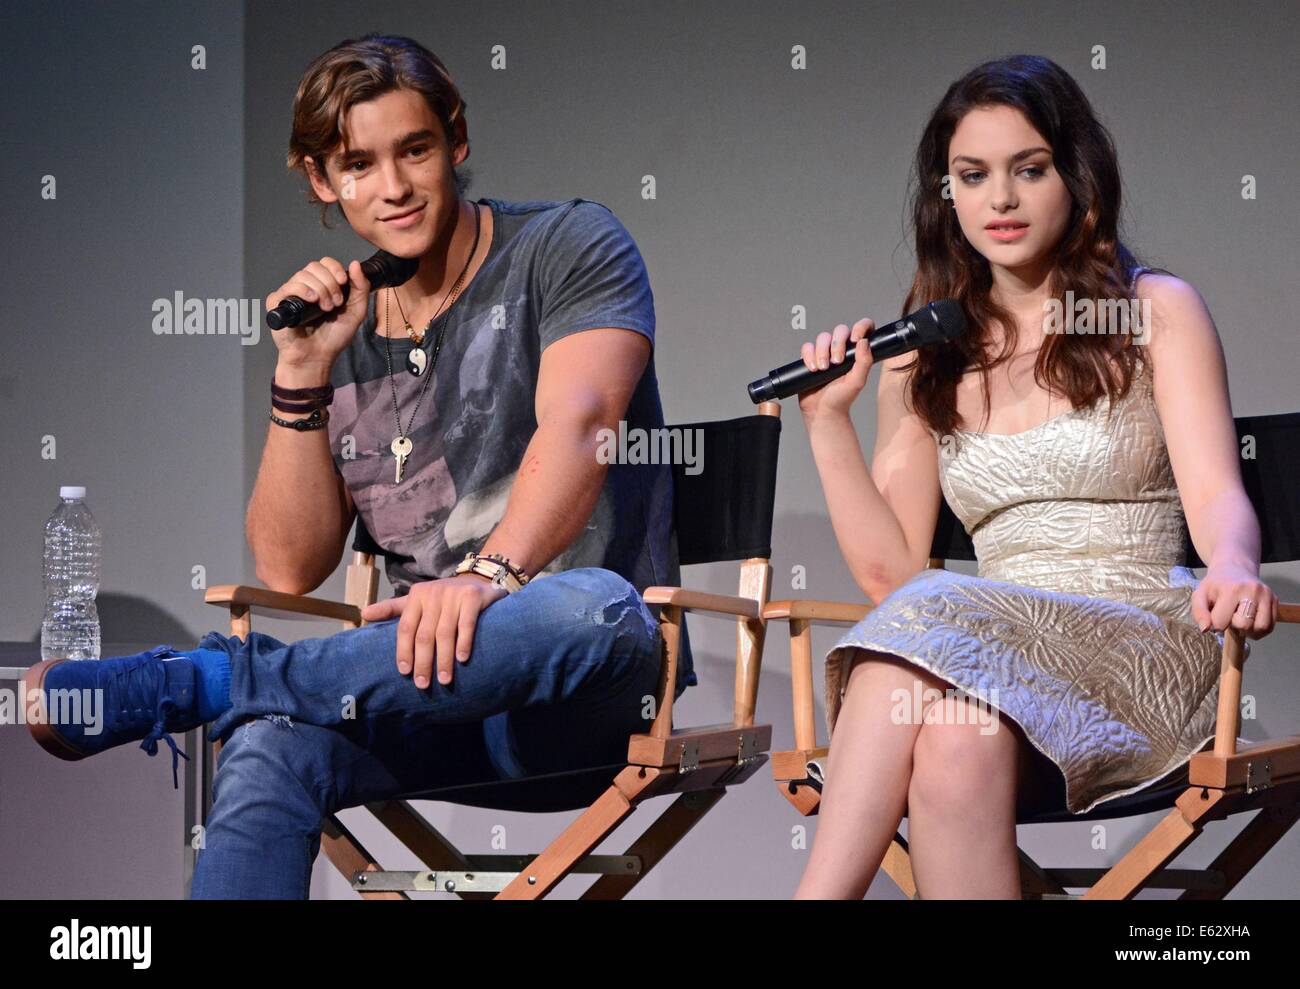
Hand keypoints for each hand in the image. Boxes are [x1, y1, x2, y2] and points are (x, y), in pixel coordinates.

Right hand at [267, 256, 372, 375]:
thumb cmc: (334, 338)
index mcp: (322, 285)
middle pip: (314, 267)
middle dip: (329, 283)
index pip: (325, 263)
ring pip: (302, 275)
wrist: (317, 357)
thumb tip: (354, 263)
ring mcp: (291, 293)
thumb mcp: (356, 312)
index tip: (343, 281)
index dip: (334, 268)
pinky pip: (288, 287)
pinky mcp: (277, 303)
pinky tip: (312, 300)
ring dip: (320, 289)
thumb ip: (361, 288)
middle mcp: (305, 286)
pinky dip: (302, 290)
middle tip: (335, 303)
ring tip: (325, 308)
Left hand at [361, 574, 508, 687]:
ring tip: (444, 680)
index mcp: (416, 596)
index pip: (405, 628)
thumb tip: (363, 613)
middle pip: (424, 634)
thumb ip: (392, 609)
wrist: (476, 579)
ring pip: (445, 633)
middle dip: (423, 662)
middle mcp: (432, 594)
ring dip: (443, 659)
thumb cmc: (442, 597)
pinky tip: (462, 659)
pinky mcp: (472, 597)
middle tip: (422, 684)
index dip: (403, 651)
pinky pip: (466, 624)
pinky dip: (464, 643)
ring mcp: (453, 595)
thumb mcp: (416, 600)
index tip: (404, 672)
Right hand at [797, 318, 875, 421]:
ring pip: (822, 338)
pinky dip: (808, 356)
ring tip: (822, 369)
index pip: (862, 329)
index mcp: (856, 353)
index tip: (855, 340)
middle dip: (836, 344)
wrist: (823, 411)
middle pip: (839, 331)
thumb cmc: (841, 399)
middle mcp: (841, 350)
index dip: (859, 327)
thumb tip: (864, 342)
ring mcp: (825, 353)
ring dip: (821, 352)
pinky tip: (812, 369)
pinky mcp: (810, 358)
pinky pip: (807, 347)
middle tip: (836, 362)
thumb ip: (864, 361)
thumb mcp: (857, 381)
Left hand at [1191, 563, 1276, 639]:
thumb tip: (1205, 629)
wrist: (1234, 569)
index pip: (1221, 622)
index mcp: (1231, 589)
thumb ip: (1199, 613)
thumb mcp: (1200, 595)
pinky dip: (1259, 629)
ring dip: (1249, 630)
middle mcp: (1252, 590)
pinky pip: (1270, 626)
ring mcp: (1266, 595)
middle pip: (1244, 625)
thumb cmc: (1216, 585)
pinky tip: (1250, 621)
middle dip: (1234, 625)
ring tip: (1240, 619)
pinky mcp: (1275, 600)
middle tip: (1229, 615)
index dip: (1215, 624)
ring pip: (1261, 628)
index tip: (1215, 616)